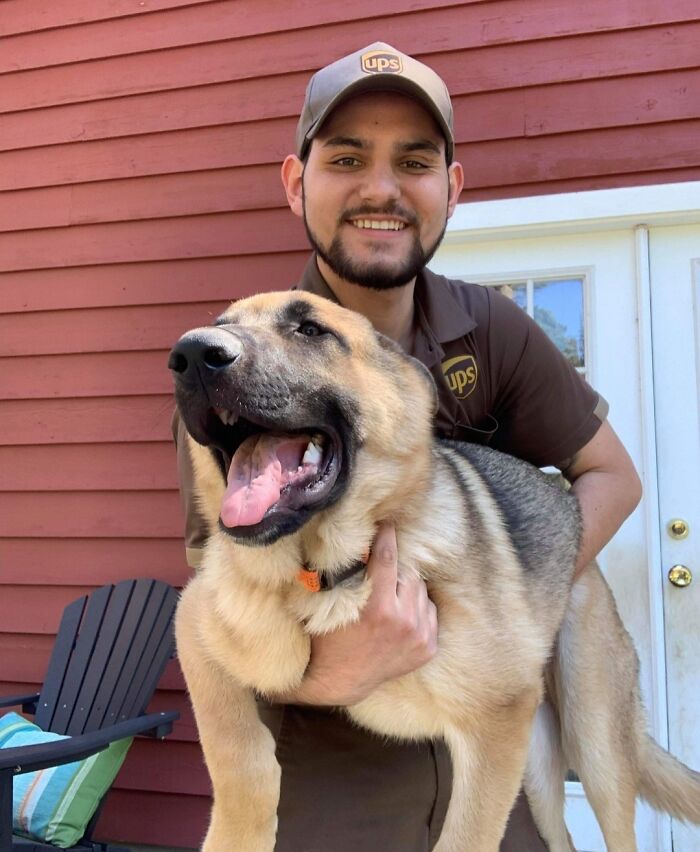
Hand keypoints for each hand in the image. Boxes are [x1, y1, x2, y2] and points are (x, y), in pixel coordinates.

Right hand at [289, 523, 437, 705]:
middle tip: (384, 571)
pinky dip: (417, 608)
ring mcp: (419, 636)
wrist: (342, 679)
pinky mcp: (428, 648)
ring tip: (390, 596)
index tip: (387, 523)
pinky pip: (429, 611)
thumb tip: (359, 538)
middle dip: (397, 569)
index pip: (388, 558)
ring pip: (422, 591)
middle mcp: (404, 622)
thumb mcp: (333, 603)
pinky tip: (399, 615)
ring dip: (408, 588)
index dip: (387, 536)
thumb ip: (349, 574)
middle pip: (410, 573)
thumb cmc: (331, 636)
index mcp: (378, 608)